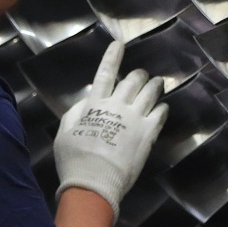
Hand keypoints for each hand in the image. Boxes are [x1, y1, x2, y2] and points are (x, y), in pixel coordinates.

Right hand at [53, 40, 166, 216]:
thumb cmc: (74, 160)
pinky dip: (162, 107)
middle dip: (138, 75)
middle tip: (143, 74)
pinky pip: (159, 114)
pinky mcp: (148, 133)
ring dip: (154, 86)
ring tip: (159, 82)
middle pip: (132, 81)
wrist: (94, 182)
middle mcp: (117, 106)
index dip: (112, 57)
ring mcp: (135, 118)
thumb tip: (85, 102)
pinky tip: (164, 106)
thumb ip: (74, 114)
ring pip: (149, 94)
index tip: (119, 44)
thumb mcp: (63, 134)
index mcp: (94, 104)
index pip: (105, 73)